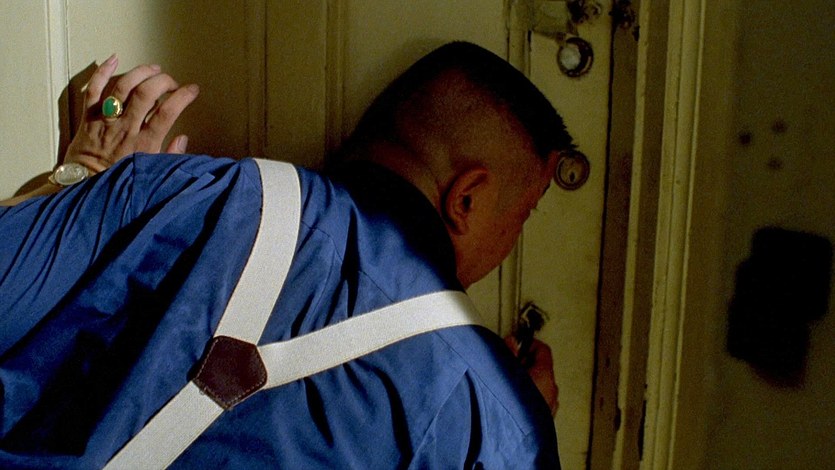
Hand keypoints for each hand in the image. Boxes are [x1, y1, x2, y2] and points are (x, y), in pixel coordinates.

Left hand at [65, 54, 199, 172]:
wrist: (84, 185)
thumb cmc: (119, 179)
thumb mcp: (152, 171)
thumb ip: (170, 155)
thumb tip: (182, 138)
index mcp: (145, 144)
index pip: (168, 112)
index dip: (183, 97)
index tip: (192, 90)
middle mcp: (126, 128)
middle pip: (146, 94)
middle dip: (162, 81)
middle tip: (171, 81)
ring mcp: (106, 120)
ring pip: (122, 88)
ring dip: (139, 73)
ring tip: (152, 69)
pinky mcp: (89, 116)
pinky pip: (94, 89)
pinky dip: (102, 72)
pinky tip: (114, 59)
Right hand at [506, 336, 558, 415]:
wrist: (515, 441)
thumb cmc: (511, 406)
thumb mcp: (504, 373)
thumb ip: (509, 353)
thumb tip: (512, 342)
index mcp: (545, 375)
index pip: (543, 350)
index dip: (528, 345)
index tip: (514, 346)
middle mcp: (552, 389)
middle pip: (541, 367)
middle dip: (524, 363)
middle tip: (507, 365)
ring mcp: (551, 405)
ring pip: (539, 384)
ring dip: (526, 381)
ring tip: (508, 385)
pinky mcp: (546, 419)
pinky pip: (539, 399)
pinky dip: (529, 395)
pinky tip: (513, 401)